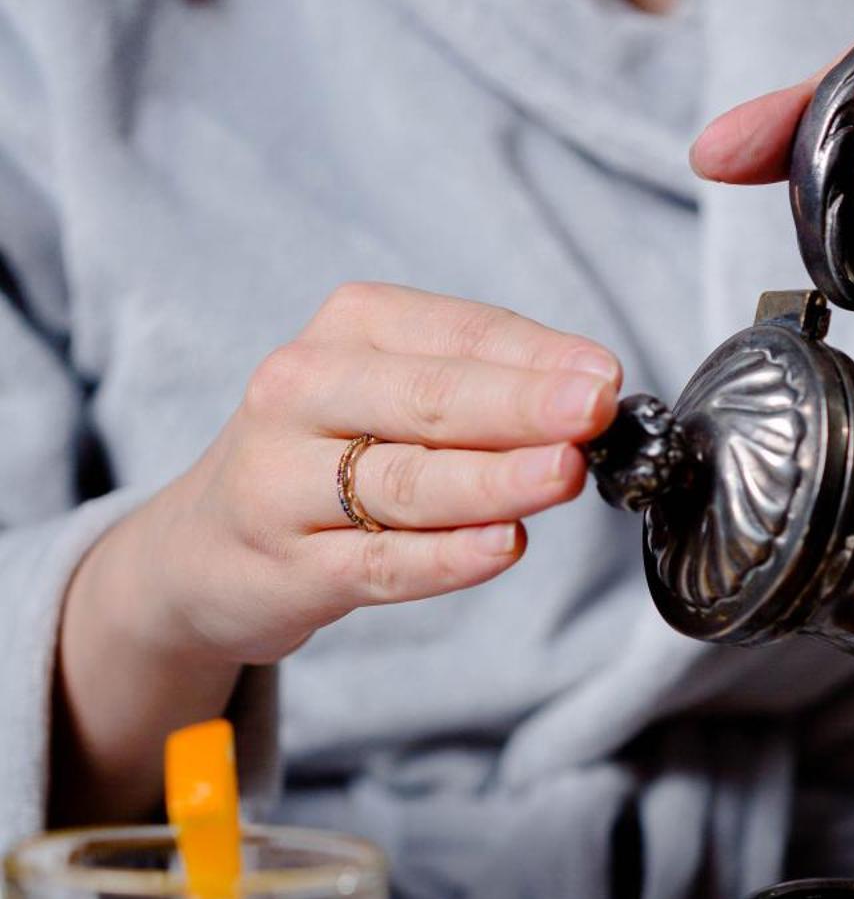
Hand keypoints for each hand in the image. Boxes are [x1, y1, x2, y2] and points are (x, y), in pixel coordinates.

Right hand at [109, 281, 621, 666]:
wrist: (203, 549)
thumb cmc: (323, 460)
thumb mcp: (389, 395)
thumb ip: (481, 389)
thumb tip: (589, 396)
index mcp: (345, 331)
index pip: (455, 334)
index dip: (535, 355)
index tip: (605, 376)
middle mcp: (302, 393)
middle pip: (428, 399)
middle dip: (519, 404)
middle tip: (592, 410)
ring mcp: (285, 482)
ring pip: (405, 482)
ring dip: (493, 479)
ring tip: (563, 474)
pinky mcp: (289, 566)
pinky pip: (380, 563)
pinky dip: (445, 558)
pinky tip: (502, 546)